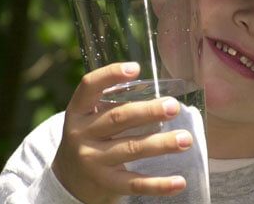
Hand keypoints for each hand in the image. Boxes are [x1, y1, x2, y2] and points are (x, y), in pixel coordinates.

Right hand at [52, 62, 192, 203]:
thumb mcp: (91, 117)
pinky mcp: (104, 183)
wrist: (68, 180)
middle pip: (118, 118)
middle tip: (173, 106)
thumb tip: (164, 93)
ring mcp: (91, 160)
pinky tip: (179, 182)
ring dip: (161, 144)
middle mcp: (81, 133)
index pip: (89, 86)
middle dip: (148, 112)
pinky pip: (134, 183)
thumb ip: (115, 103)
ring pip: (131, 149)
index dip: (110, 75)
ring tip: (186, 139)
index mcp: (78, 110)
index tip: (135, 68)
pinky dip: (158, 185)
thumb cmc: (91, 137)